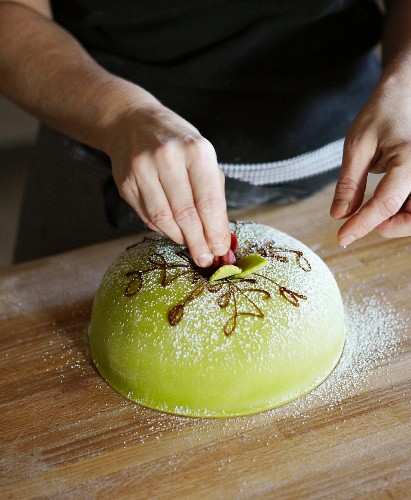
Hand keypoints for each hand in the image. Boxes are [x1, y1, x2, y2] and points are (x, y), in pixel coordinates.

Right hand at [106, 103, 230, 266]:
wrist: (133, 123)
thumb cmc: (178, 144)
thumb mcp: (203, 157)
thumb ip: (213, 195)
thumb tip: (221, 236)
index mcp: (195, 150)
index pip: (208, 201)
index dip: (216, 231)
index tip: (221, 249)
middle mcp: (167, 158)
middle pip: (186, 214)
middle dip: (199, 243)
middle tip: (206, 259)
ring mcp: (142, 170)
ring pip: (164, 219)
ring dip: (180, 239)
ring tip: (192, 246)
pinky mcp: (126, 183)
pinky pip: (148, 216)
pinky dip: (163, 229)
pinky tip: (173, 231)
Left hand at [330, 71, 410, 245]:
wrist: (405, 94)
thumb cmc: (382, 114)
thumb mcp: (357, 146)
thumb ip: (349, 184)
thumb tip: (339, 216)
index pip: (386, 203)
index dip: (362, 225)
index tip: (342, 238)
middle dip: (389, 226)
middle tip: (362, 222)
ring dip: (395, 220)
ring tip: (370, 210)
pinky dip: (400, 210)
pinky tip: (384, 204)